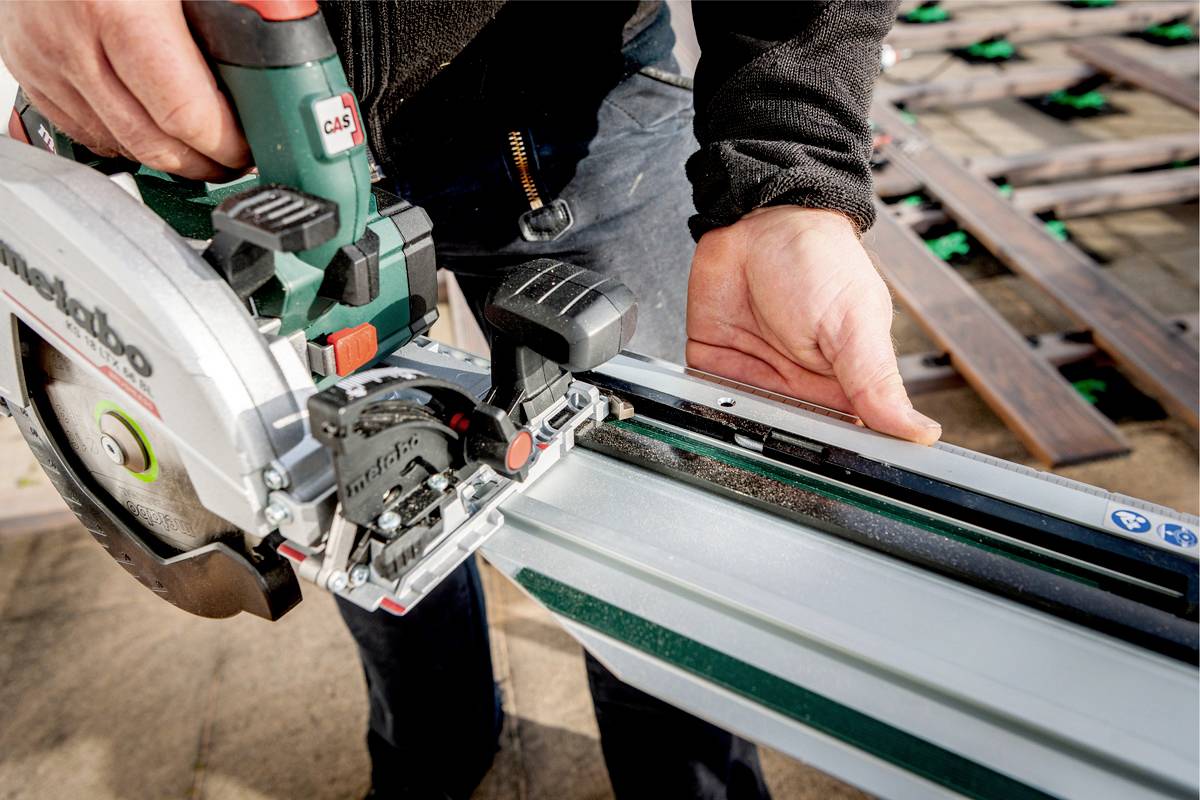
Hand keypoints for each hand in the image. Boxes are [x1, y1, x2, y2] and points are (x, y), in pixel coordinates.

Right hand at [0, 0, 249, 178]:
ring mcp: (46, 57)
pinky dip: (122, 137)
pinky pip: (80, 126)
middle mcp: (75, 41)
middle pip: (154, 142)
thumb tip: (281, 18)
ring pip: (117, 143)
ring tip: (201, 146)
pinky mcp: (27, 63)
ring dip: (166, 156)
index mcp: (123, 12)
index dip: (228, 143)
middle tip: (236, 156)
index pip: (187, 114)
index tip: (255, 146)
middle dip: (204, 160)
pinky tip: (151, 127)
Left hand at [687, 206, 940, 444]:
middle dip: (782, 449)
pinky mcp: (715, 367)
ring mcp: (755, 380)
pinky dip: (702, 408)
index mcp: (843, 385)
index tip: (832, 474)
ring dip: (739, 431)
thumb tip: (920, 431)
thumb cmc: (817, 259)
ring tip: (745, 424)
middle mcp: (798, 389)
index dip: (839, 460)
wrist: (758, 217)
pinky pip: (704, 402)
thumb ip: (877, 381)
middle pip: (790, 443)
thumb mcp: (855, 323)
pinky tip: (707, 410)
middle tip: (779, 444)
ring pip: (744, 429)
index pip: (846, 441)